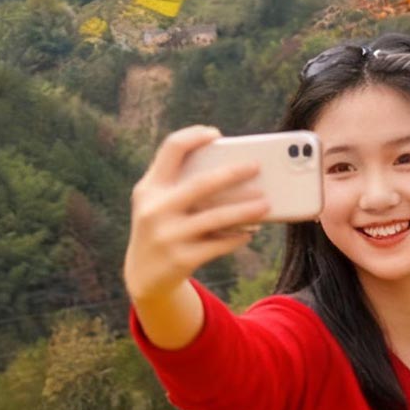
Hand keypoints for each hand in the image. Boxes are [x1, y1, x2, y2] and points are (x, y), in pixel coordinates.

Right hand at [123, 126, 270, 304]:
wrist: (142, 275)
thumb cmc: (163, 227)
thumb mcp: (159, 203)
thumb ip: (182, 184)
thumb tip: (234, 170)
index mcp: (150, 188)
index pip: (170, 149)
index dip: (194, 136)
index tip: (216, 134)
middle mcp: (154, 209)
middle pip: (200, 184)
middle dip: (233, 173)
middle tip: (257, 166)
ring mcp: (167, 236)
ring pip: (216, 218)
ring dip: (245, 210)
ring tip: (267, 203)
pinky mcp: (181, 259)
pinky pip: (218, 245)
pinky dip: (238, 237)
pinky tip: (250, 232)